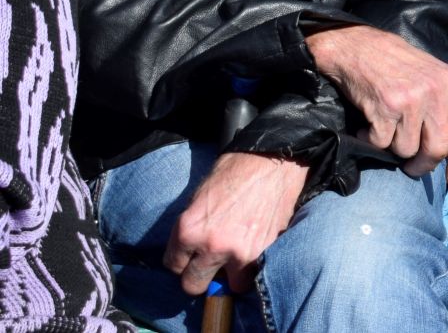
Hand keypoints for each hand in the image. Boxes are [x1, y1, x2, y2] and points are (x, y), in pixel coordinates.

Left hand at [164, 152, 306, 294]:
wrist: (275, 160)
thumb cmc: (236, 170)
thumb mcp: (200, 196)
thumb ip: (193, 226)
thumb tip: (190, 249)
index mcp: (188, 229)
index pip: (172, 266)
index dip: (182, 261)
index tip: (190, 257)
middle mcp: (211, 246)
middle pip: (193, 284)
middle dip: (200, 276)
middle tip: (210, 264)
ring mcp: (240, 252)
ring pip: (229, 286)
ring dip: (232, 276)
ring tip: (237, 259)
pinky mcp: (265, 252)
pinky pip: (254, 275)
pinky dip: (254, 267)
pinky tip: (254, 249)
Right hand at [307, 24, 447, 181]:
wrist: (358, 47)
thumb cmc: (397, 65)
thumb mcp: (434, 76)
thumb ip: (446, 107)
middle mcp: (436, 92)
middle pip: (438, 149)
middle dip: (424, 165)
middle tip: (413, 167)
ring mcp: (411, 100)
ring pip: (407, 150)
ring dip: (394, 148)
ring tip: (387, 130)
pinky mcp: (385, 108)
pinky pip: (382, 143)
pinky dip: (372, 141)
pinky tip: (369, 125)